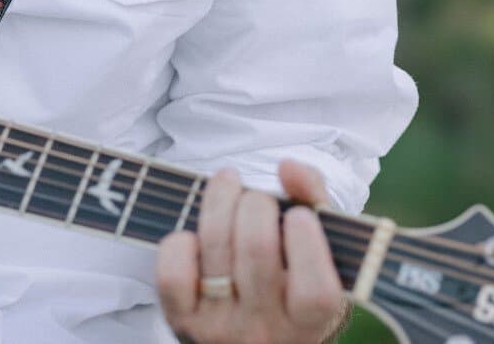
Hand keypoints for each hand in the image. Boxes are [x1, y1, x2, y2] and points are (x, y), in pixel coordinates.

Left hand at [157, 160, 348, 343]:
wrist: (253, 341)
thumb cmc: (291, 285)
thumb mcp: (321, 254)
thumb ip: (315, 202)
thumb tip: (288, 167)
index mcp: (309, 321)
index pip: (314, 290)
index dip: (305, 240)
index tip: (299, 216)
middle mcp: (266, 330)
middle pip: (257, 247)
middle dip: (257, 204)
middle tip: (259, 198)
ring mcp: (220, 327)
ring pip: (214, 246)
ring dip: (220, 199)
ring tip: (228, 182)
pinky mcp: (183, 321)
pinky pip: (172, 272)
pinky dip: (180, 242)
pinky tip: (196, 235)